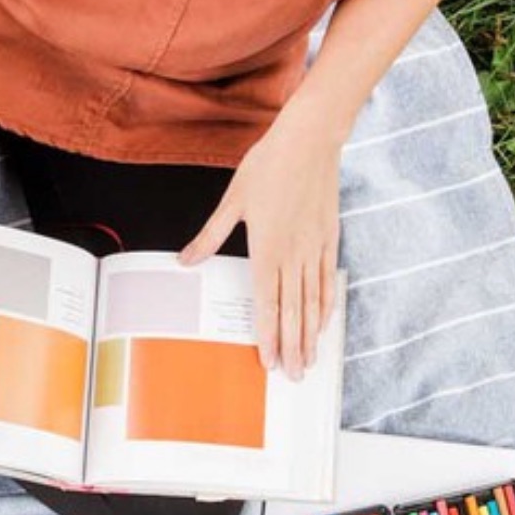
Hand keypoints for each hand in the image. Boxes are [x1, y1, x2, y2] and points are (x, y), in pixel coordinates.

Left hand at [180, 120, 343, 380]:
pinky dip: (327, 304)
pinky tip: (325, 322)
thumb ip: (210, 235)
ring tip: (310, 359)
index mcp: (266, 248)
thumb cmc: (269, 165)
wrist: (310, 139)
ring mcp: (314, 248)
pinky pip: (328, 280)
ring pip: (313, 302)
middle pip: (293, 312)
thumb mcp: (233, 200)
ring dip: (311, 334)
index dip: (269, 336)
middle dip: (293, 347)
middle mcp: (293, 254)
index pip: (267, 303)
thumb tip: (185, 260)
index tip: (268, 361)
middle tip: (293, 375)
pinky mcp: (328, 238)